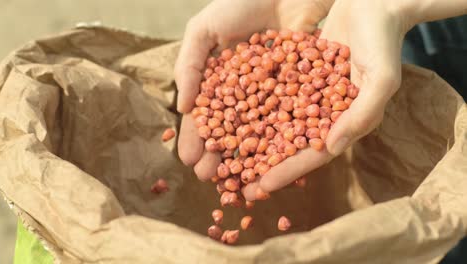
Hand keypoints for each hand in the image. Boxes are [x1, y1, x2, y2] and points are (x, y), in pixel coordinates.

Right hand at [175, 0, 333, 179]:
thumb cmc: (241, 3)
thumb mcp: (204, 30)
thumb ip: (189, 65)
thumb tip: (181, 107)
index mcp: (221, 80)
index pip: (206, 114)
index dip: (197, 136)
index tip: (188, 159)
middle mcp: (246, 92)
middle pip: (231, 129)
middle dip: (219, 153)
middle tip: (209, 178)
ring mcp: (273, 93)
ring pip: (259, 131)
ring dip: (247, 155)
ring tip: (236, 179)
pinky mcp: (302, 91)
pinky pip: (290, 119)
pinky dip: (281, 140)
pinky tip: (273, 161)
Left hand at [243, 0, 407, 199]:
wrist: (373, 3)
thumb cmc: (383, 42)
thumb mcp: (381, 79)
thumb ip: (360, 114)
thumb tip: (331, 148)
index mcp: (344, 122)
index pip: (314, 154)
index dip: (288, 171)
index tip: (262, 186)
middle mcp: (324, 113)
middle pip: (289, 145)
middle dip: (263, 165)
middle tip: (235, 185)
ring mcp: (308, 95)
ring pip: (276, 122)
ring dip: (252, 140)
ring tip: (224, 156)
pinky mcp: (296, 75)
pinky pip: (270, 94)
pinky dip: (251, 105)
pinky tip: (227, 114)